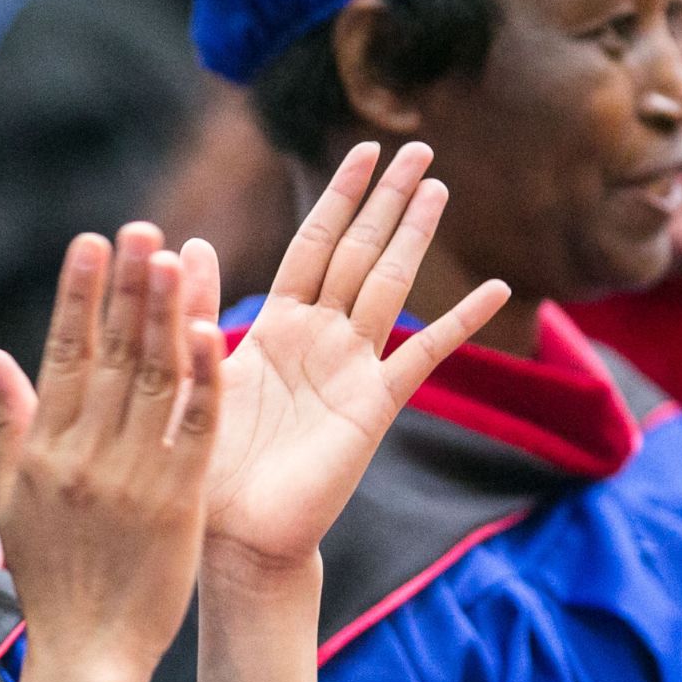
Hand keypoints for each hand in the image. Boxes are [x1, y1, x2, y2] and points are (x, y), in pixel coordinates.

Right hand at [0, 225, 223, 681]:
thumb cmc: (51, 578)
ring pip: (152, 379)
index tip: (91, 241)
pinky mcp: (177, 500)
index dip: (78, 295)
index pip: (62, 356)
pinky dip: (201, 377)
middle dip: (124, 287)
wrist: (88, 654)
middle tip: (140, 226)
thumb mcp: (13, 498)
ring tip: (175, 254)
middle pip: (109, 356)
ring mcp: (131, 476)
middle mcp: (83, 455)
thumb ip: (11, 420)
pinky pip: (192, 427)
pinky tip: (208, 328)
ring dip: (163, 312)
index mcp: (43, 450)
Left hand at [190, 142, 507, 577]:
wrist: (235, 537)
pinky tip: (497, 290)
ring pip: (389, 286)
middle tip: (418, 145)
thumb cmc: (208, 465)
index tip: (363, 149)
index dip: (338, 196)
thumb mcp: (191, 373)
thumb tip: (184, 240)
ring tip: (438, 187)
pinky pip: (424, 355)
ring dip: (414, 237)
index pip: (313, 244)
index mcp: (277, 326)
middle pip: (360, 252)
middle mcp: (321, 339)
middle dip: (386, 199)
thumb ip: (193, 309)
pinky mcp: (375, 407)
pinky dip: (460, 322)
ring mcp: (353, 369)